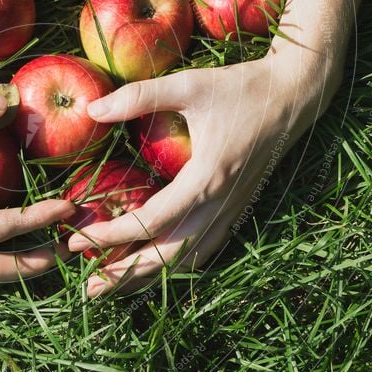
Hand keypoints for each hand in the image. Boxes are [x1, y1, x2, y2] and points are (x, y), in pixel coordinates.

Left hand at [68, 0, 370, 297]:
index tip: (76, 240)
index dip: (111, 235)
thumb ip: (140, 96)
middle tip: (88, 287)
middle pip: (169, 256)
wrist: (295, 94)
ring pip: (188, 260)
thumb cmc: (242, 88)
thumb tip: (92, 108)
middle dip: (127, 274)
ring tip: (114, 287)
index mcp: (207, 177)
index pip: (151, 222)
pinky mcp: (237, 210)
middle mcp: (220, 204)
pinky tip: (155, 270)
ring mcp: (232, 211)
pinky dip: (177, 267)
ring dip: (150, 276)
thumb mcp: (190, 85)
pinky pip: (205, 250)